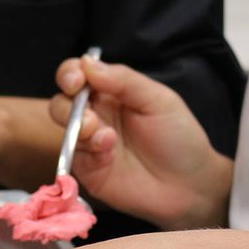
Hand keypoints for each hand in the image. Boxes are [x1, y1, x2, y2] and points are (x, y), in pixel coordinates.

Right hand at [50, 56, 232, 230]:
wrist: (188, 185)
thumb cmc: (179, 139)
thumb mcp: (158, 100)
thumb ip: (124, 80)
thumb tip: (86, 63)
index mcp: (112, 93)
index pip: (78, 75)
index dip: (70, 74)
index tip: (76, 81)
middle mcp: (96, 115)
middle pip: (61, 102)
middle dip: (67, 106)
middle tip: (91, 118)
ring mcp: (88, 144)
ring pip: (63, 128)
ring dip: (78, 129)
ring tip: (106, 138)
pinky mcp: (86, 169)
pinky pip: (72, 156)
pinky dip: (87, 152)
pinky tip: (108, 155)